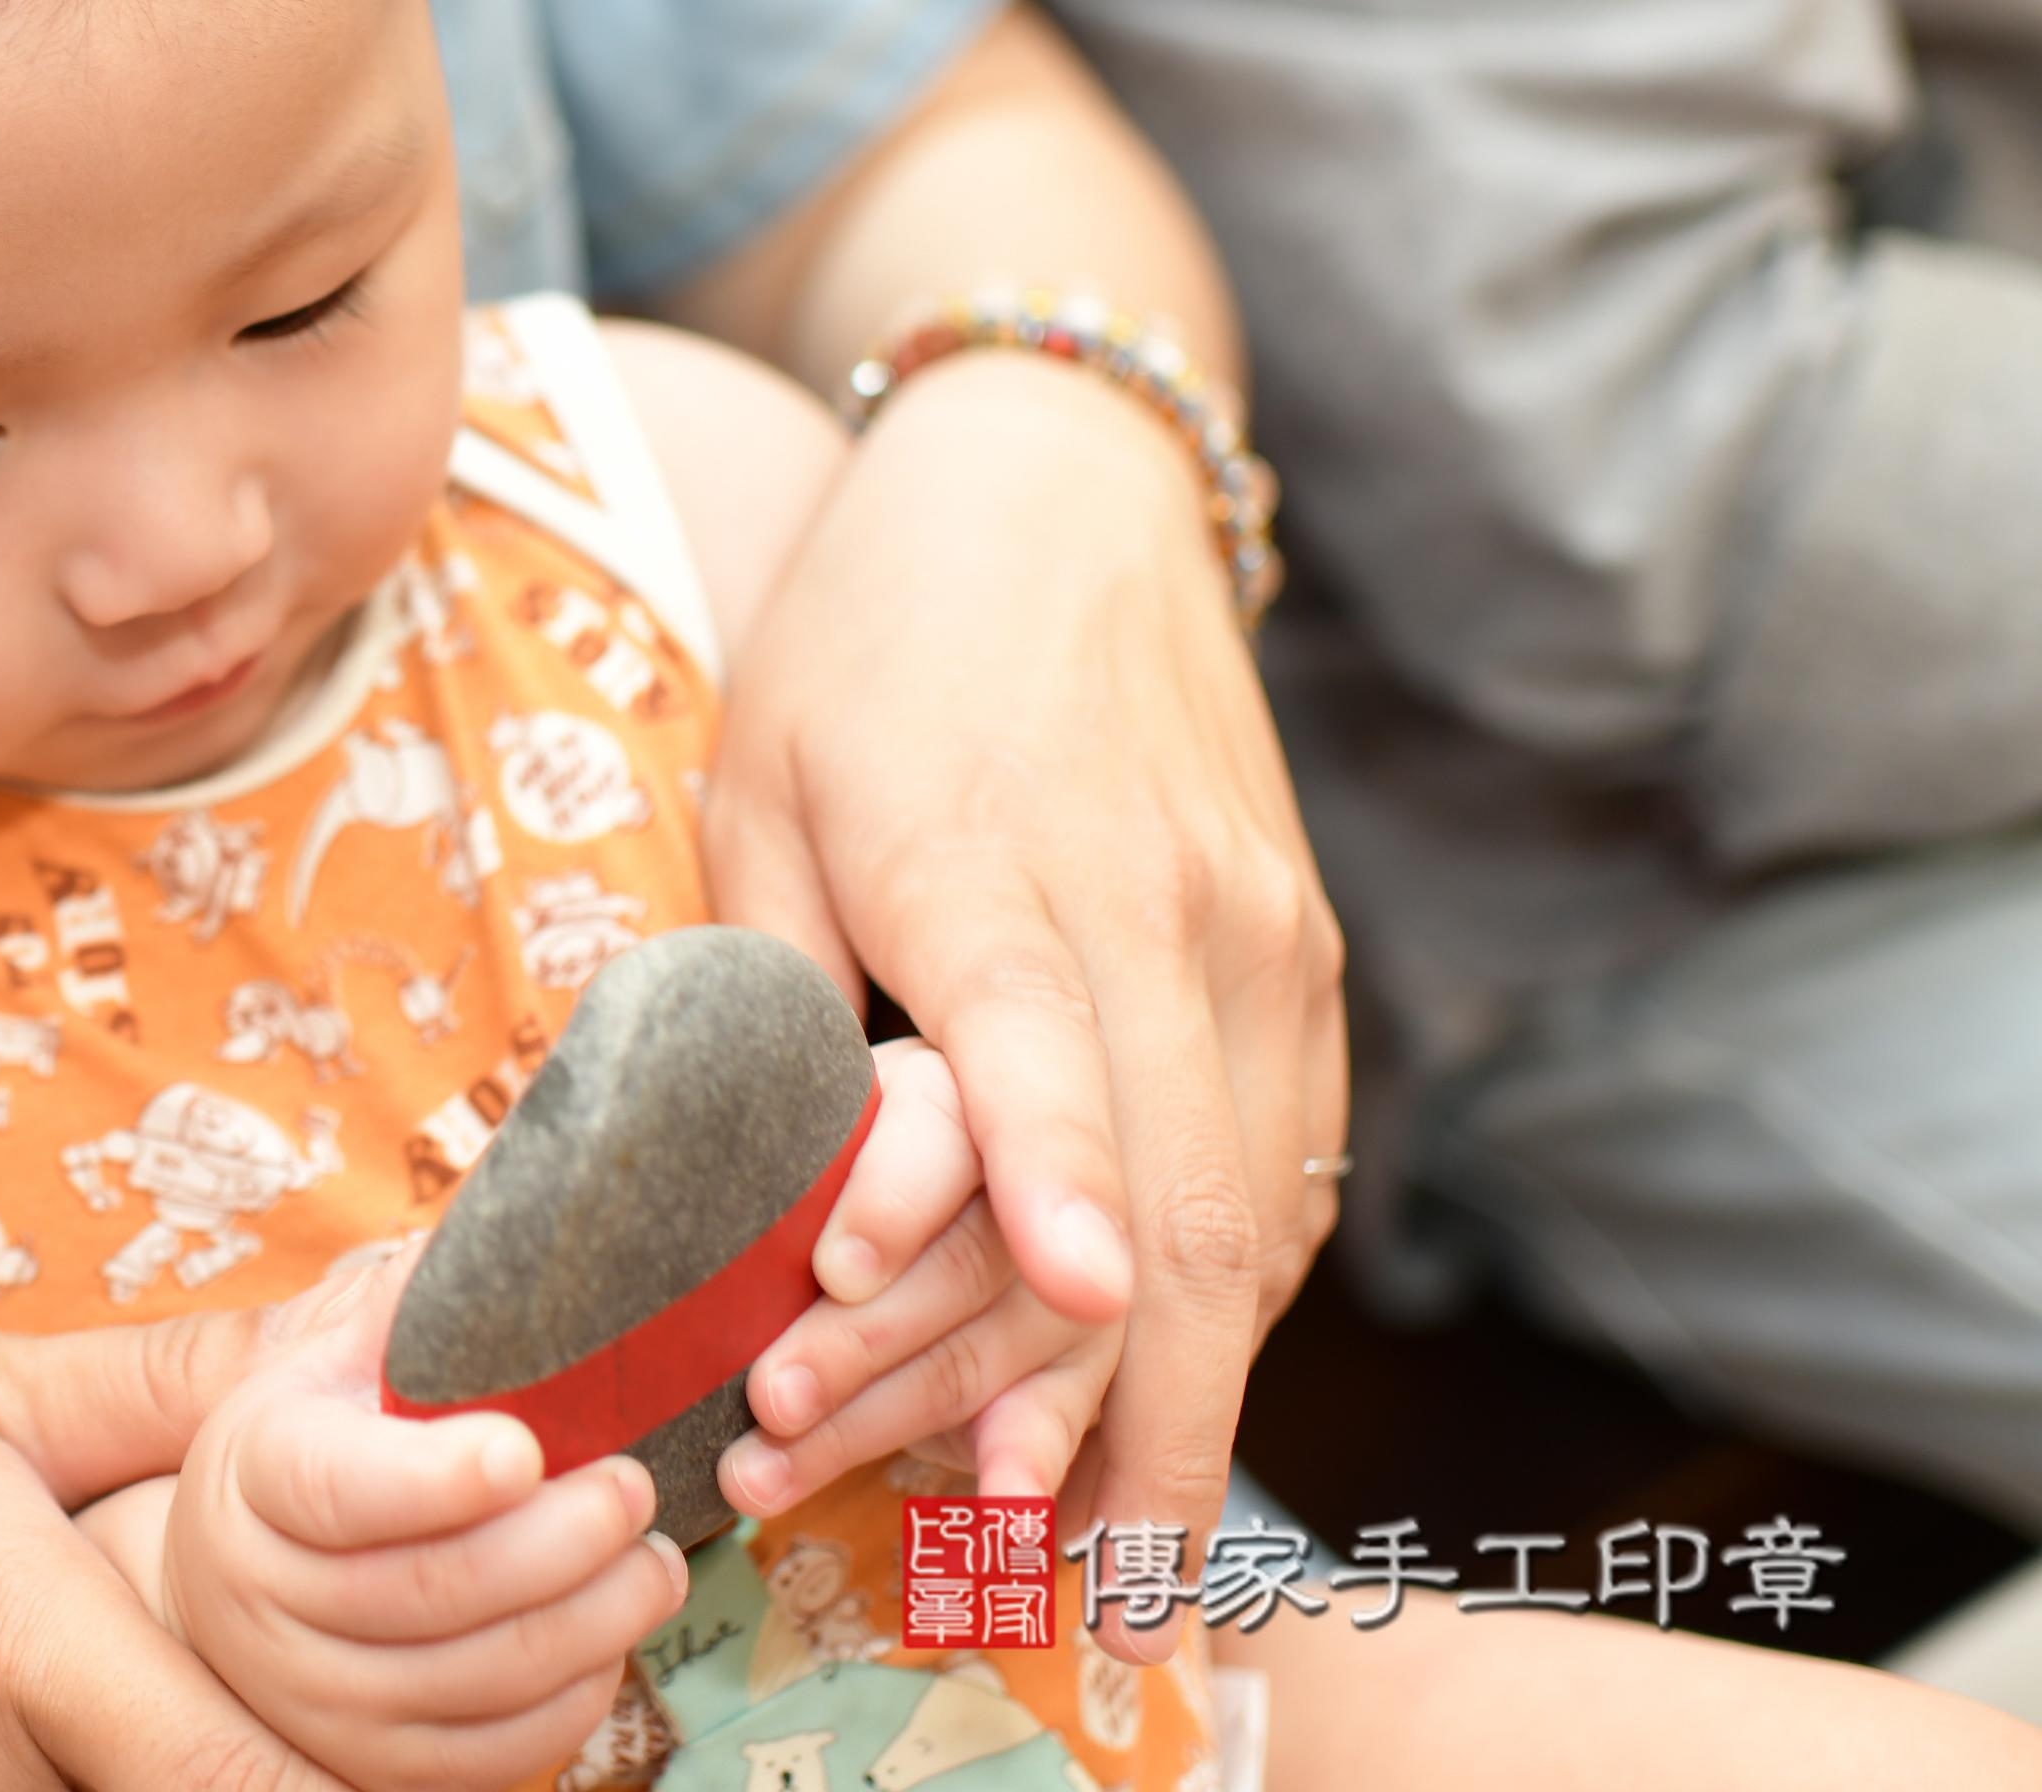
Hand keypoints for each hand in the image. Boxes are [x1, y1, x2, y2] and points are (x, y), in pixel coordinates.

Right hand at [88, 1246, 686, 1791]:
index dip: (437, 1477)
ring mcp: (316, 1699)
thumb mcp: (329, 1358)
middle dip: (560, 1542)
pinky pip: (494, 1754)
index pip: (340, 1489)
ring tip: (657, 1562)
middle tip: (638, 1488)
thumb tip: (525, 1210)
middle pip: (432, 1592)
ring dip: (593, 1621)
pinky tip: (611, 1633)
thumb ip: (409, 1303)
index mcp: (256, 1476)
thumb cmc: (311, 1446)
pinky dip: (573, 1697)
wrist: (230, 1582)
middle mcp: (267, 1601)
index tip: (528, 1447)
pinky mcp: (370, 1768)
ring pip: (477, 1680)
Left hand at [702, 349, 1346, 1656]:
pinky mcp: (1305, 948)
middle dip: (1135, 1399)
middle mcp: (1161, 906)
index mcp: (991, 857)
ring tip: (1119, 1542)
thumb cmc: (872, 644)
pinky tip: (1170, 1383)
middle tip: (1075, 1573)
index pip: (1040, 1039)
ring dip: (1195, 1382)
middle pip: (1185, 1184)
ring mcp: (1261, 932)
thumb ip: (765, 982)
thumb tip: (750, 1184)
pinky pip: (1292, 1157)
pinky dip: (1239, 1288)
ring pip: (1262, 1201)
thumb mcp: (760, 782)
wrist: (1065, 482)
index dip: (1055, 1181)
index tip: (1072, 1304)